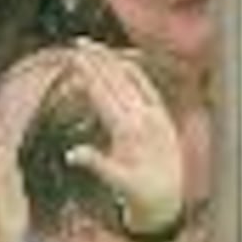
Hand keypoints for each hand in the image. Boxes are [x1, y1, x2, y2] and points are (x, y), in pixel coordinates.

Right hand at [62, 39, 187, 238]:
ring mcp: (156, 114)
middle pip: (118, 80)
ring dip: (113, 60)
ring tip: (95, 46)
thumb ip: (97, 164)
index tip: (76, 57)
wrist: (169, 199)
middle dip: (99, 59)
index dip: (90, 73)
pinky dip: (133, 70)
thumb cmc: (140, 193)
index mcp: (131, 131)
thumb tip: (73, 153)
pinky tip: (121, 60)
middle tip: (79, 42)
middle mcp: (145, 117)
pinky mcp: (162, 115)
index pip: (105, 94)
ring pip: (133, 78)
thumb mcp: (118, 182)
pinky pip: (147, 86)